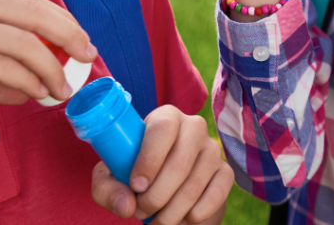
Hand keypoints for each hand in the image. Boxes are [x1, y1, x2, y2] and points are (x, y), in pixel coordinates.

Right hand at [0, 0, 95, 108]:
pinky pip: (4, 68)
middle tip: (87, 56)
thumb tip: (34, 90)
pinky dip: (27, 82)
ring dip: (51, 69)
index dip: (63, 19)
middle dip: (69, 35)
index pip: (31, 1)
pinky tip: (36, 94)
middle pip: (37, 13)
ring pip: (25, 44)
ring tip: (62, 88)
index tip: (81, 39)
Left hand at [91, 105, 233, 223]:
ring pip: (195, 182)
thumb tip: (126, 205)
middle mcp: (193, 127)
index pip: (163, 127)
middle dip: (157, 195)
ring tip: (157, 220)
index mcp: (165, 118)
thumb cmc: (135, 177)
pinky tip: (185, 218)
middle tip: (141, 210)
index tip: (136, 186)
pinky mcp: (225, 171)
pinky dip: (197, 212)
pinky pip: (217, 192)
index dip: (150, 158)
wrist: (165, 191)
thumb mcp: (112, 180)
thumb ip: (108, 189)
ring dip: (172, 211)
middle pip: (180, 160)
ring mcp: (212, 148)